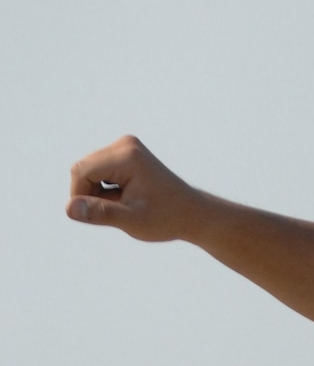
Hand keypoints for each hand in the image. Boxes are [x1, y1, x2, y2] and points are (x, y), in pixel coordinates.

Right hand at [67, 136, 200, 241]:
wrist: (193, 213)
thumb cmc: (167, 218)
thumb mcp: (132, 221)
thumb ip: (100, 213)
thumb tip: (69, 209)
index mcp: (126, 155)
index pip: (80, 171)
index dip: (80, 196)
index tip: (98, 217)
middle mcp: (124, 144)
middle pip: (82, 168)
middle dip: (90, 194)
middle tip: (117, 214)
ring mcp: (125, 146)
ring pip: (88, 170)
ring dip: (98, 193)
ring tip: (124, 206)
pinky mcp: (125, 153)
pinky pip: (99, 170)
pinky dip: (105, 188)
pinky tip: (126, 199)